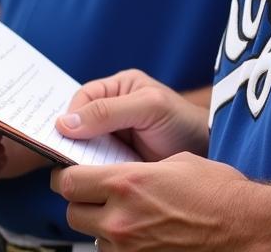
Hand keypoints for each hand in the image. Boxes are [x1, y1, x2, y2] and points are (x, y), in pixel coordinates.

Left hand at [52, 152, 250, 250]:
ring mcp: (131, 250)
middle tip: (95, 193)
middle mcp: (122, 220)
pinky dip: (119, 245)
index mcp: (126, 184)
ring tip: (124, 214)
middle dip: (81, 202)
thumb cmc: (216, 190)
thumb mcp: (172, 163)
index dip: (67, 175)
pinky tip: (139, 233)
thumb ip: (134, 170)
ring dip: (100, 226)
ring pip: (93, 237)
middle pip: (73, 212)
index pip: (69, 182)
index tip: (72, 171)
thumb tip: (115, 173)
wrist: (246, 228)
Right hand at [55, 70, 209, 161]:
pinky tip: (92, 181)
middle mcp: (112, 111)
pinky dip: (92, 174)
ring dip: (80, 159)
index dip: (70, 116)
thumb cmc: (182, 121)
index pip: (82, 98)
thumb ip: (109, 111)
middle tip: (63, 156)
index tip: (61, 134)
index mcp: (117, 88)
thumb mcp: (148, 107)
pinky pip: (97, 166)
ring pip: (84, 147)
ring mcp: (114, 138)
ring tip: (77, 171)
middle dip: (70, 139)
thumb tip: (65, 122)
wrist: (209, 153)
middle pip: (79, 124)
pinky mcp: (118, 162)